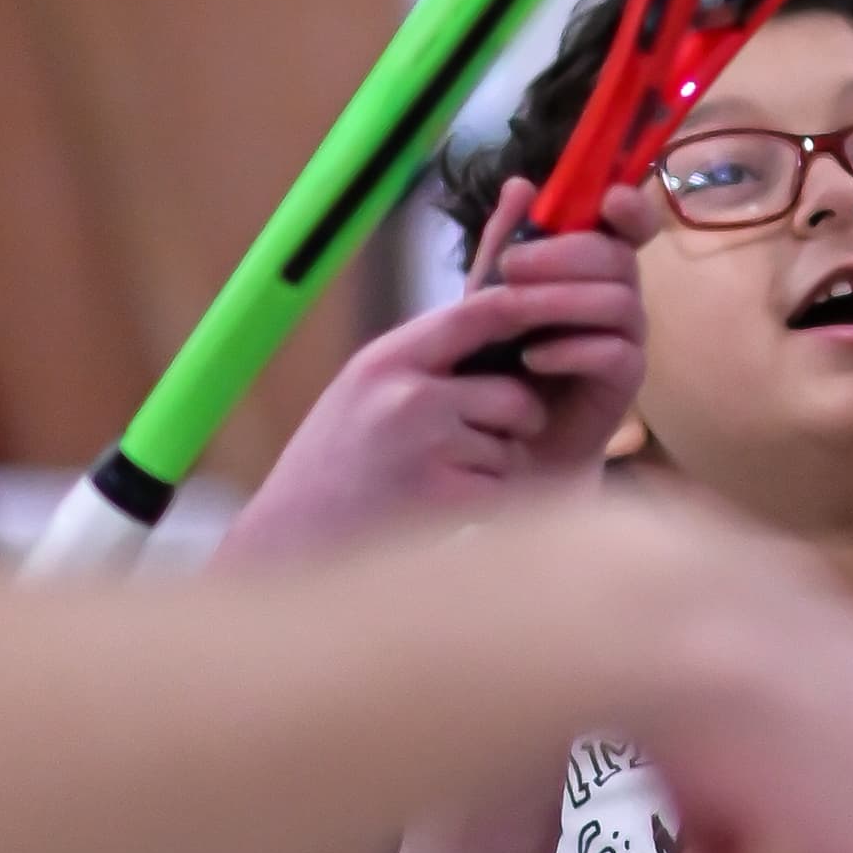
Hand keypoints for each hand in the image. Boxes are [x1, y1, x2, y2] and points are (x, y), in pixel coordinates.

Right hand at [218, 187, 653, 556]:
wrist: (286, 543)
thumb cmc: (333, 467)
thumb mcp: (364, 392)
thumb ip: (424, 362)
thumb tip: (501, 318)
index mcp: (386, 359)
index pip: (477, 312)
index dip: (530, 310)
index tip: (566, 311)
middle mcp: (404, 392)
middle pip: (512, 394)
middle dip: (513, 424)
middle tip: (474, 447)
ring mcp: (421, 444)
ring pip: (510, 447)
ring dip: (495, 469)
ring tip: (437, 481)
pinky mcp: (438, 495)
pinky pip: (500, 490)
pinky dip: (485, 505)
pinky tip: (437, 510)